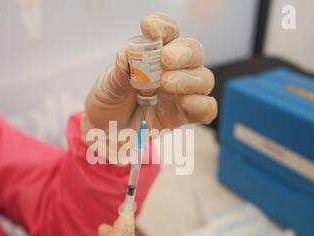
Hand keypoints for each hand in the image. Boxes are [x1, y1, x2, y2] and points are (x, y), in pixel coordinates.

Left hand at [84, 12, 216, 134]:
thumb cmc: (110, 102)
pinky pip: (206, 108)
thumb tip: (126, 56)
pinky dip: (201, 104)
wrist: (107, 132)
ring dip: (187, 79)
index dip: (163, 26)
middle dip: (182, 53)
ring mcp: (182, 93)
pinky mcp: (186, 115)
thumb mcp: (108, 85)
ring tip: (165, 84)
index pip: (168, 31)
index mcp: (155, 53)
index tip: (148, 28)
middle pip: (194, 51)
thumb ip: (120, 72)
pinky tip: (185, 103)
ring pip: (204, 78)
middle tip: (164, 60)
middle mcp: (174, 69)